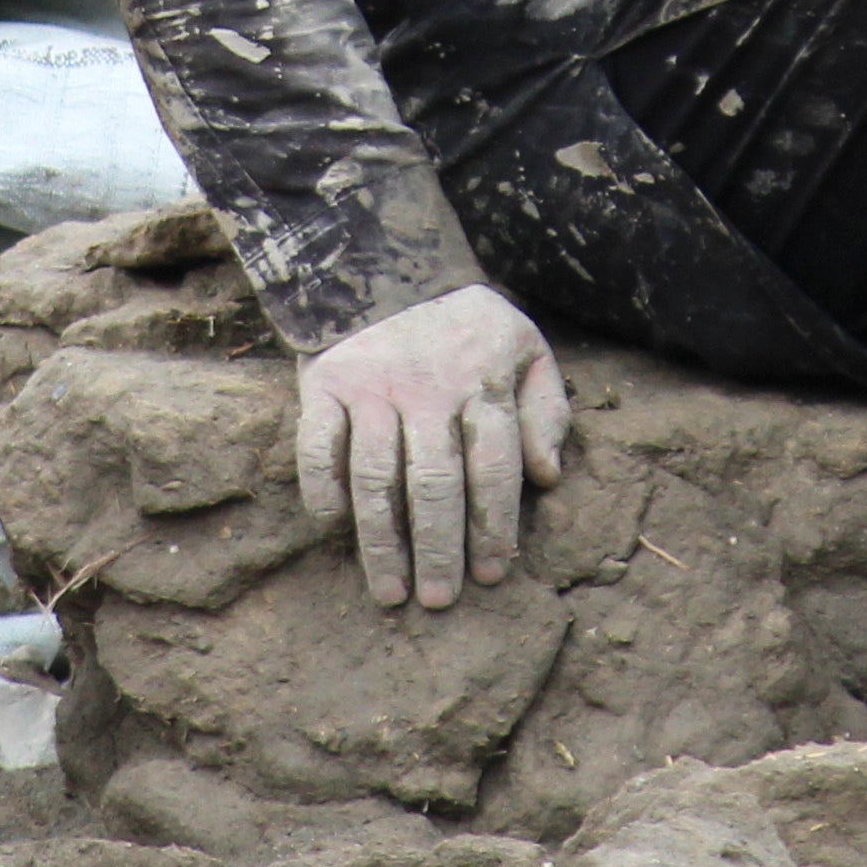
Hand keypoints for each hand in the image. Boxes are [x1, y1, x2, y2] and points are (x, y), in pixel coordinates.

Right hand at [293, 281, 570, 608]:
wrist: (385, 266)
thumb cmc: (465, 327)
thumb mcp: (525, 349)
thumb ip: (546, 410)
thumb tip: (548, 476)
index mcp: (481, 383)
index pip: (494, 468)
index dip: (493, 526)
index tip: (490, 575)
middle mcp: (427, 389)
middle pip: (435, 483)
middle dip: (439, 548)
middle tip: (438, 600)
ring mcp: (372, 387)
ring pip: (376, 476)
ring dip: (382, 540)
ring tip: (389, 591)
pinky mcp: (325, 383)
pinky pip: (318, 447)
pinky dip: (323, 490)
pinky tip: (333, 528)